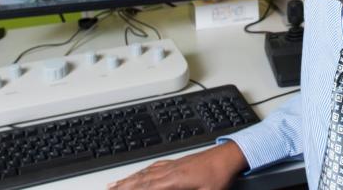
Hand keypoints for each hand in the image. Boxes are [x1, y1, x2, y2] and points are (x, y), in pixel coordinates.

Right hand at [107, 142, 247, 189]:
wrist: (228, 156)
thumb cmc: (219, 176)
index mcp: (174, 180)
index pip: (146, 188)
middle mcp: (169, 171)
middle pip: (140, 181)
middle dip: (122, 186)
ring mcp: (172, 165)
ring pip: (144, 173)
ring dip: (128, 179)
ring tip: (114, 184)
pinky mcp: (177, 162)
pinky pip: (153, 167)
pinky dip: (142, 171)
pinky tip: (139, 173)